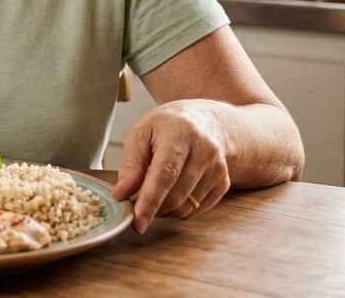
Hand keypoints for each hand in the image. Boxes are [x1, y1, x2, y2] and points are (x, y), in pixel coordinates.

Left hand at [111, 100, 230, 232]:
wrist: (203, 121)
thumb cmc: (167, 127)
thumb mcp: (140, 133)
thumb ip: (130, 164)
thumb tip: (120, 194)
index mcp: (179, 134)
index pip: (164, 175)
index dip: (149, 202)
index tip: (138, 223)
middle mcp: (204, 151)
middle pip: (175, 197)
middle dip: (152, 206)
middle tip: (136, 199)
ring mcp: (218, 168)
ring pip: (185, 207)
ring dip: (164, 209)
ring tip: (155, 188)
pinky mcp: (223, 182)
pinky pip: (195, 210)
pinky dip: (178, 209)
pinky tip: (172, 191)